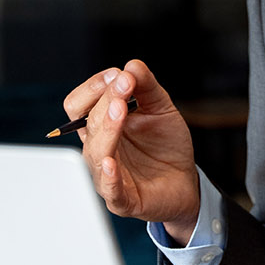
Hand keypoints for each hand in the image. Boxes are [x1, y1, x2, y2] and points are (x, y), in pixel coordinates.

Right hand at [62, 59, 200, 243]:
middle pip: (88, 122)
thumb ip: (146, 86)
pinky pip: (110, 189)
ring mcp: (108, 174)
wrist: (185, 180)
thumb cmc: (165, 146)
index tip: (118, 74)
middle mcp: (100, 149)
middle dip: (105, 100)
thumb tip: (132, 65)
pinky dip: (109, 176)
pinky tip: (111, 163)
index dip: (94, 87)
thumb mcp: (160, 108)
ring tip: (120, 109)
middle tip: (124, 84)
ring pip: (95, 151)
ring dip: (107, 128)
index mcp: (101, 126)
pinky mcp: (123, 198)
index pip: (78, 105)